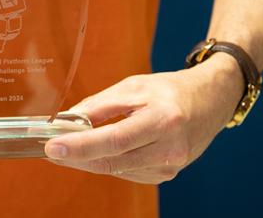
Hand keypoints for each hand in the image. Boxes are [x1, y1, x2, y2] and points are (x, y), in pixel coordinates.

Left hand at [44, 53, 242, 183]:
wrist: (211, 102)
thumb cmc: (170, 90)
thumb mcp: (134, 86)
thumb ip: (100, 105)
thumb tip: (67, 120)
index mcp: (163, 120)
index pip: (114, 140)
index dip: (80, 146)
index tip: (53, 146)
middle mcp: (170, 149)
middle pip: (112, 161)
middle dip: (77, 158)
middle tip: (51, 150)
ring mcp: (170, 166)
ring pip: (116, 169)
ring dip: (89, 160)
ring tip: (68, 147)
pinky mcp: (166, 174)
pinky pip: (127, 171)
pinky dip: (107, 162)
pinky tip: (96, 151)